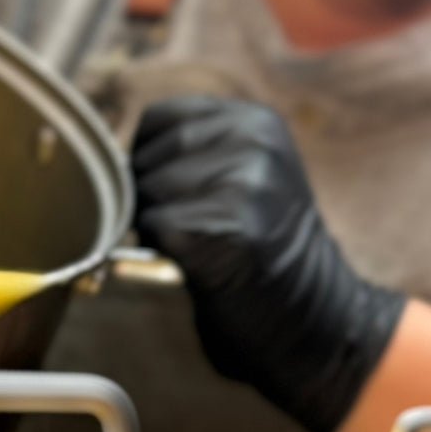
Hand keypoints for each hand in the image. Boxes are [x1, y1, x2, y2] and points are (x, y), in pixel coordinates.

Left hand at [131, 95, 405, 431]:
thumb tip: (116, 159)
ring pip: (147, 190)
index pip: (159, 118)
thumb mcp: (248, 173)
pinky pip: (155, 226)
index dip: (148, 157)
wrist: (313, 313)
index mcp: (258, 122)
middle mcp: (254, 144)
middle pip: (149, 156)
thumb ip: (197, 150)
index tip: (170, 187)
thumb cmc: (263, 245)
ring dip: (155, 221)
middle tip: (188, 223)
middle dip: (149, 192)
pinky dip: (162, 247)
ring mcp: (241, 185)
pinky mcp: (222, 228)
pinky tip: (197, 260)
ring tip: (197, 240)